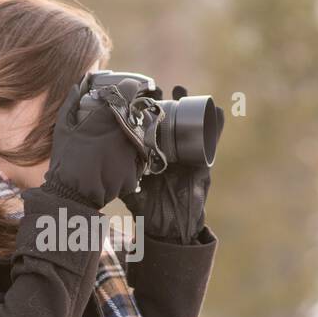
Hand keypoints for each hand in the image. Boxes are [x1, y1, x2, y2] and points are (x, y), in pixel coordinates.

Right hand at [41, 80, 144, 209]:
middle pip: (138, 116)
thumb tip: (79, 83)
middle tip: (115, 127)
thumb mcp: (63, 127)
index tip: (126, 91)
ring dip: (131, 141)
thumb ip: (71, 102)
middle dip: (129, 119)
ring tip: (112, 150)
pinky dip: (129, 163)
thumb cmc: (65, 158)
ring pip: (140, 139)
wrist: (72, 193)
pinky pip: (137, 162)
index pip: (130, 90)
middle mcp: (124, 132)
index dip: (129, 89)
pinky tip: (114, 166)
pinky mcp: (135, 173)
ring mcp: (132, 153)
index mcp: (108, 117)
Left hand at [121, 94, 217, 243]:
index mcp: (153, 156)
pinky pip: (211, 143)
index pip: (150, 129)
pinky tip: (217, 112)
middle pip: (170, 124)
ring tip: (185, 91)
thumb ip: (120, 180)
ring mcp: (187, 157)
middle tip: (162, 87)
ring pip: (190, 127)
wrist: (169, 229)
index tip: (138, 98)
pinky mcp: (203, 165)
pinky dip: (216, 127)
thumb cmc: (150, 210)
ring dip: (190, 108)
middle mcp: (171, 154)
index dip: (146, 114)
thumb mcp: (131, 190)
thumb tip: (100, 170)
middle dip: (167, 104)